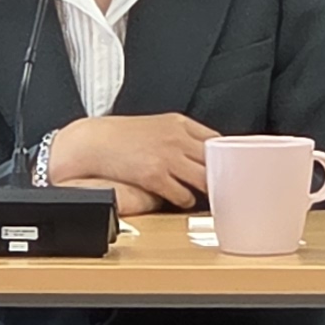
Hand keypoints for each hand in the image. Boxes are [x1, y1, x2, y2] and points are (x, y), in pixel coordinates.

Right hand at [39, 112, 217, 210]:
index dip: (226, 156)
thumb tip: (204, 154)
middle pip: (216, 160)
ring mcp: (167, 157)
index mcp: (179, 123)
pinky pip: (183, 195)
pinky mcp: (155, 176)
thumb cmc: (123, 136)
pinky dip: (186, 200)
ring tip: (209, 197)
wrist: (93, 142)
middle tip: (227, 186)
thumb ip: (182, 136)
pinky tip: (181, 199)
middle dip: (223, 175)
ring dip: (208, 190)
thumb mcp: (157, 126)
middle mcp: (177, 138)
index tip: (231, 167)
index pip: (217, 140)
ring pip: (205, 179)